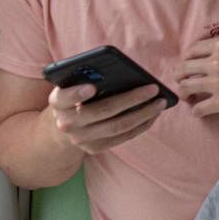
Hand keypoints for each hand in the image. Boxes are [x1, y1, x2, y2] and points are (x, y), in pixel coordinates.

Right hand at [46, 83, 166, 154]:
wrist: (64, 125)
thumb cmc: (76, 95)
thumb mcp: (73, 84)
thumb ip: (86, 76)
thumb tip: (120, 71)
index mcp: (58, 101)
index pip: (64, 96)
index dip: (77, 93)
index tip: (91, 87)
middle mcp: (66, 123)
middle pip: (102, 111)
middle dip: (131, 99)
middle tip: (153, 88)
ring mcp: (80, 139)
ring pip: (117, 126)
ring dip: (143, 114)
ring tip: (160, 102)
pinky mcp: (94, 148)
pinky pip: (122, 137)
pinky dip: (141, 125)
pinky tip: (154, 114)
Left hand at [175, 31, 218, 116]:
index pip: (191, 50)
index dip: (187, 57)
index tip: (188, 63)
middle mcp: (215, 63)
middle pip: (182, 69)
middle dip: (179, 75)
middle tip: (182, 79)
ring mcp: (218, 83)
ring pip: (185, 88)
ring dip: (184, 92)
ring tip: (188, 95)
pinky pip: (198, 109)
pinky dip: (196, 110)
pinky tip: (199, 109)